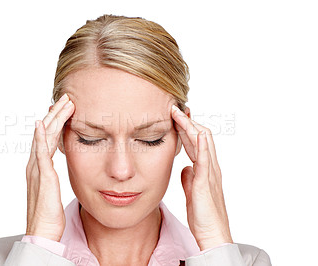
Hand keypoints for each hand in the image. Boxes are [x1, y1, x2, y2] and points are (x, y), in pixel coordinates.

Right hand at [25, 93, 74, 240]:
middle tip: (68, 98)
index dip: (56, 121)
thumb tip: (60, 166)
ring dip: (53, 119)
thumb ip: (53, 175)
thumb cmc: (49, 214)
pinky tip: (41, 125)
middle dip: (57, 114)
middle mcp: (35, 165)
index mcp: (39, 167)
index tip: (66, 108)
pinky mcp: (41, 177)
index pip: (48, 137)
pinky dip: (40, 138)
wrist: (42, 232)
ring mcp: (37, 170)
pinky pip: (40, 154)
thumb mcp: (52, 189)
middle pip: (46, 133)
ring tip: (64, 103)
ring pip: (44, 138)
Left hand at [171, 105, 232, 250]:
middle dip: (187, 122)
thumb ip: (189, 178)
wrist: (212, 233)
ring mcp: (210, 173)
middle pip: (200, 137)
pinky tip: (197, 133)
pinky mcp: (206, 183)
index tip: (174, 118)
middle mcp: (210, 168)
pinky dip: (202, 145)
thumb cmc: (203, 215)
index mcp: (204, 169)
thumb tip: (183, 168)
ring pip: (203, 143)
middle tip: (174, 109)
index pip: (195, 143)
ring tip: (180, 113)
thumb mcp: (192, 192)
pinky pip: (205, 160)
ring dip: (192, 127)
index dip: (186, 129)